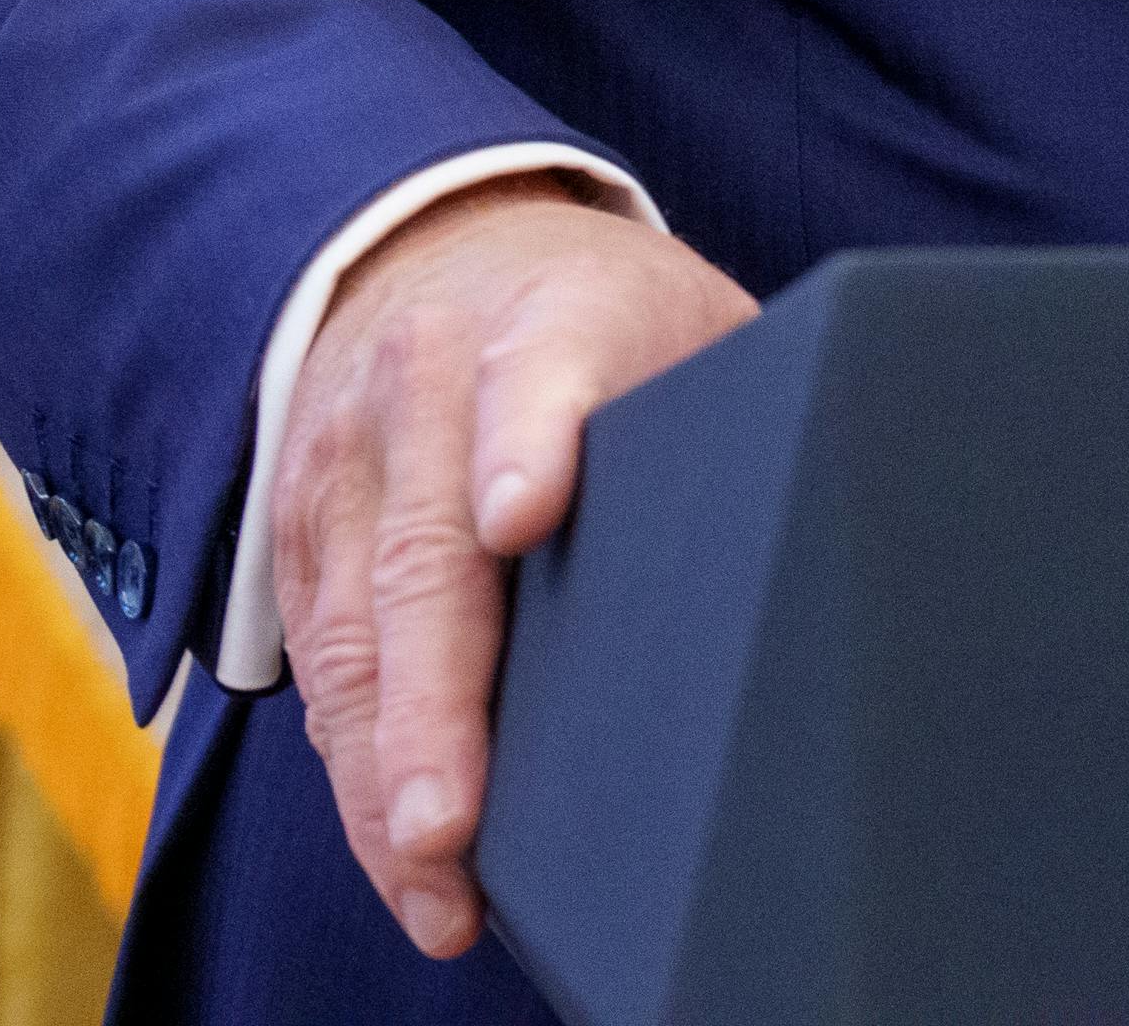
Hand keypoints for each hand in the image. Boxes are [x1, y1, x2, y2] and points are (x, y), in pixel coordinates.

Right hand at [278, 180, 754, 957]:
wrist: (446, 245)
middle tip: (454, 824)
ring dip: (387, 773)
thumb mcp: (690, 321)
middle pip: (423, 552)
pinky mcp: (295, 527)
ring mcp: (345, 456)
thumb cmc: (609, 315)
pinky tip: (402, 853)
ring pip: (351, 633)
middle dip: (435, 703)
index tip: (525, 516)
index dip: (529, 444)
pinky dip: (358, 767)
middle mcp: (428, 381)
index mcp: (553, 316)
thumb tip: (833, 529)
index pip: (539, 376)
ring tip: (436, 883)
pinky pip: (318, 664)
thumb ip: (736, 404)